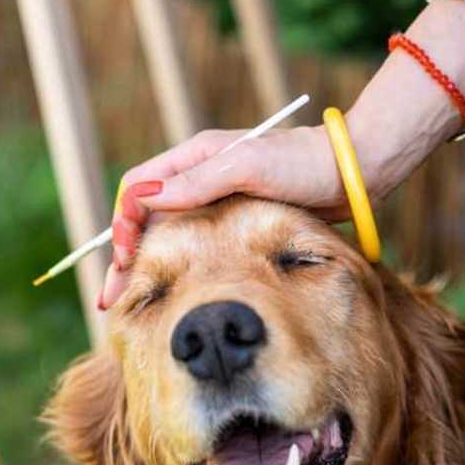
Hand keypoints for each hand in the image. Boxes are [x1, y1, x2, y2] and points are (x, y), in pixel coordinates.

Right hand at [98, 124, 347, 308]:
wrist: (353, 172)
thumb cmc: (303, 164)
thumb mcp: (247, 167)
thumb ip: (197, 182)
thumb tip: (142, 198)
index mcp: (195, 156)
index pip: (138, 190)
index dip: (123, 226)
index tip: (125, 262)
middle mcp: (201, 177)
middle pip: (147, 219)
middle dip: (126, 259)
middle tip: (111, 301)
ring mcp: (220, 200)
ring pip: (171, 236)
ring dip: (149, 268)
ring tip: (133, 307)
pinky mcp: (241, 222)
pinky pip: (198, 245)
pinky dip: (179, 268)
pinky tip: (175, 294)